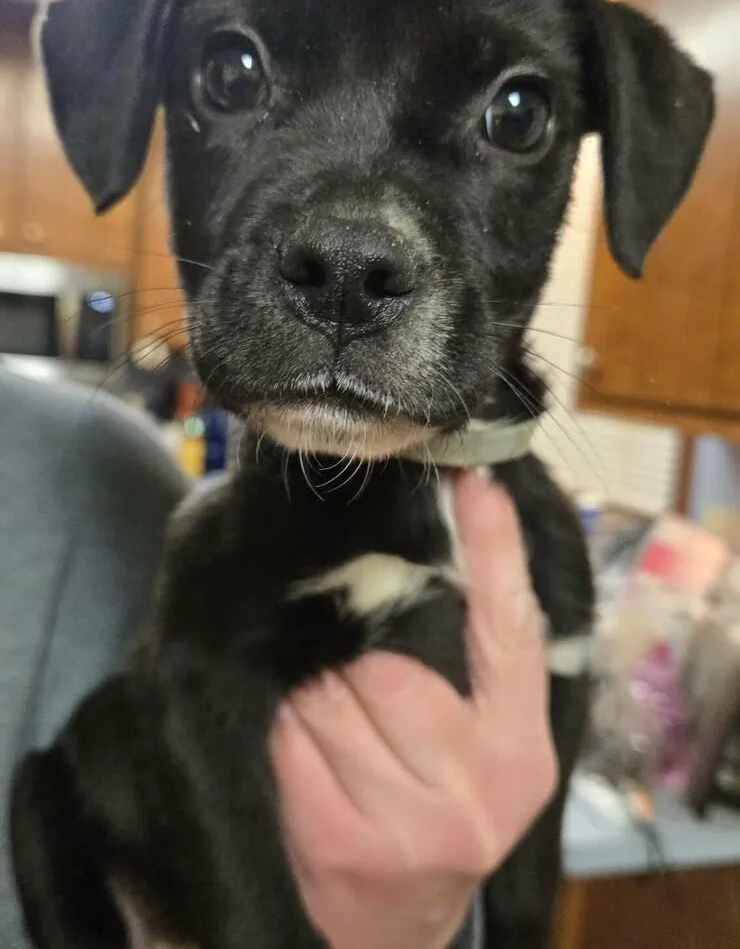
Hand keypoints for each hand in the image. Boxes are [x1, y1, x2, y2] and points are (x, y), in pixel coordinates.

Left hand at [270, 469, 556, 948]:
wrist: (395, 925)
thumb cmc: (433, 809)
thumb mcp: (475, 748)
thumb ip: (466, 671)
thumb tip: (433, 559)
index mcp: (520, 745)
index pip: (509, 629)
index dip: (494, 548)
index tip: (475, 476)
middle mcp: (483, 785)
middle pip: (390, 664)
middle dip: (354, 660)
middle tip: (350, 686)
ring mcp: (417, 821)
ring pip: (332, 697)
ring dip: (313, 695)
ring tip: (330, 727)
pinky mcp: (347, 845)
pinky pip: (291, 741)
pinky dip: (285, 735)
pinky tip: (301, 757)